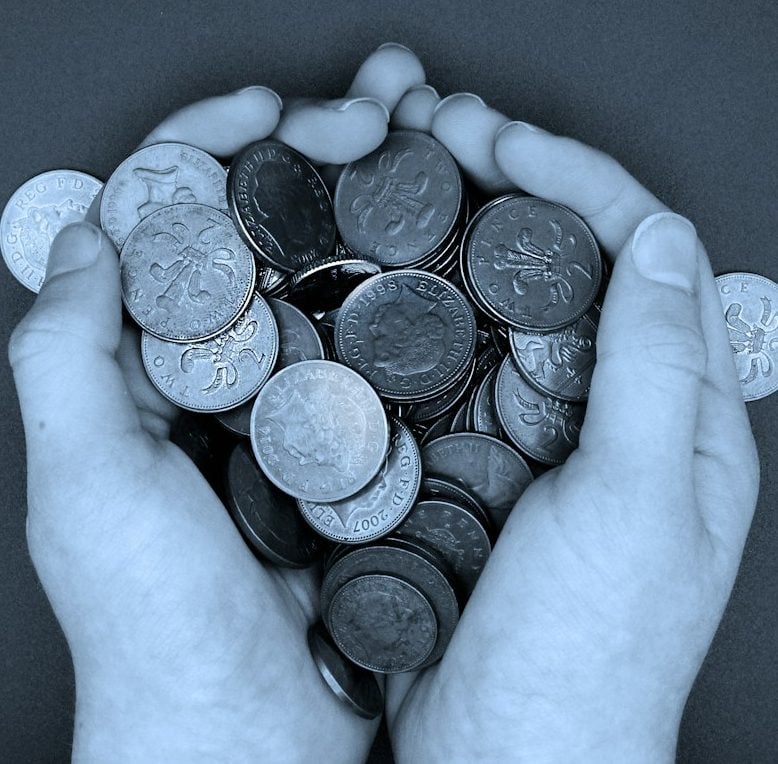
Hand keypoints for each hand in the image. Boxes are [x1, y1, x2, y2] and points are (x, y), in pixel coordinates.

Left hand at [8, 43, 423, 762]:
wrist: (249, 740)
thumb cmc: (158, 632)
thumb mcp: (88, 493)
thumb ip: (65, 360)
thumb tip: (85, 232)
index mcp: (153, 371)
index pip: (172, 222)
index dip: (216, 148)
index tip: (272, 109)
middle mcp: (229, 378)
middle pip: (271, 232)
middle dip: (324, 151)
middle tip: (388, 107)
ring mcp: (302, 406)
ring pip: (340, 278)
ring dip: (384, 205)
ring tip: (437, 142)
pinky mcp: (362, 446)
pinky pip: (389, 353)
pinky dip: (423, 297)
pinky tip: (459, 254)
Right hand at [384, 95, 759, 760]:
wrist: (507, 753)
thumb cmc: (588, 653)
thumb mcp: (639, 505)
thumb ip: (655, 369)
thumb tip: (666, 239)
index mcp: (674, 412)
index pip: (641, 252)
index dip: (574, 180)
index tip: (499, 142)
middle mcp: (609, 409)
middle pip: (567, 263)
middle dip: (507, 184)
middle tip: (437, 133)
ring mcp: (535, 432)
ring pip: (504, 305)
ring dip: (458, 236)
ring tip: (401, 182)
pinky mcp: (474, 459)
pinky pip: (454, 364)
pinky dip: (422, 311)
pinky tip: (382, 283)